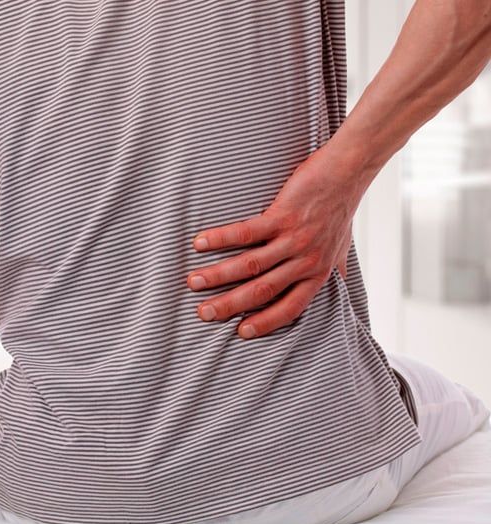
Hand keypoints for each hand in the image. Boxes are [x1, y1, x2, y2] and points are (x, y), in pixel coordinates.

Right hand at [186, 144, 370, 338]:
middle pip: (262, 291)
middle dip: (229, 305)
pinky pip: (247, 232)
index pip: (290, 307)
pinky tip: (200, 243)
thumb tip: (338, 280)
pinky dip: (221, 239)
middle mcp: (305, 261)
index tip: (240, 333)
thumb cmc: (341, 208)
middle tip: (204, 313)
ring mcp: (294, 239)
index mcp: (317, 273)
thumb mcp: (342, 246)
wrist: (348, 171)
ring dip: (218, 275)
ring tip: (193, 282)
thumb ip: (335, 266)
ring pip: (250, 265)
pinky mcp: (283, 215)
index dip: (265, 322)